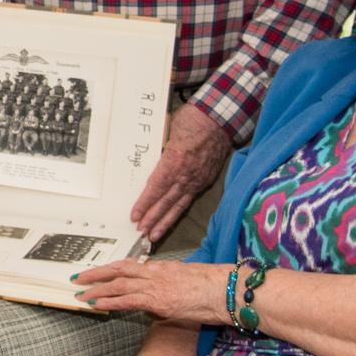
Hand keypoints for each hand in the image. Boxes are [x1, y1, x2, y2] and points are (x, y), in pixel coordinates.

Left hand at [72, 258, 230, 324]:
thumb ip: (169, 292)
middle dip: (96, 275)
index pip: (130, 266)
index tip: (97, 271)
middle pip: (119, 271)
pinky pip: (127, 300)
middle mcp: (156, 274)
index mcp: (163, 269)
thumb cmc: (215, 289)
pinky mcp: (158, 301)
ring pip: (119, 285)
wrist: (228, 291)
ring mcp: (156, 287)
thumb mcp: (188, 286)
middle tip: (79, 278)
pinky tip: (96, 304)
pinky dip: (109, 302)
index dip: (110, 268)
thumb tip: (156, 306)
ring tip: (81, 293)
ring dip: (97, 290)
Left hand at [130, 104, 233, 239]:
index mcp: (175, 161)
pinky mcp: (204, 180)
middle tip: (141, 232)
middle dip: (152, 218)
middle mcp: (186, 175)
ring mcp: (197, 179)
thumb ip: (160, 150)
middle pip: (166, 201)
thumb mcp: (169, 132)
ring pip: (178, 205)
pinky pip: (189, 200)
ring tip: (154, 235)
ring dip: (165, 221)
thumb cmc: (193, 120)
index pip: (156, 188)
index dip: (144, 203)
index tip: (135, 215)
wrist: (220, 120)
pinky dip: (178, 211)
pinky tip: (171, 219)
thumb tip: (148, 161)